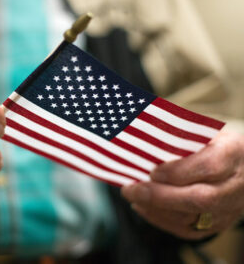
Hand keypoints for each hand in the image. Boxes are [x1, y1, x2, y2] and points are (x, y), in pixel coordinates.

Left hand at [122, 131, 243, 239]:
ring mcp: (227, 210)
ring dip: (154, 208)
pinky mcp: (217, 225)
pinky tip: (142, 207)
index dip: (178, 171)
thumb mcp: (207, 134)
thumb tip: (145, 141)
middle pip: (198, 198)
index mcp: (232, 155)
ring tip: (132, 196)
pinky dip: (159, 219)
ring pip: (189, 218)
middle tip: (130, 189)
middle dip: (158, 196)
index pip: (209, 166)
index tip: (152, 171)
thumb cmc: (217, 147)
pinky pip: (187, 230)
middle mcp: (233, 187)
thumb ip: (182, 139)